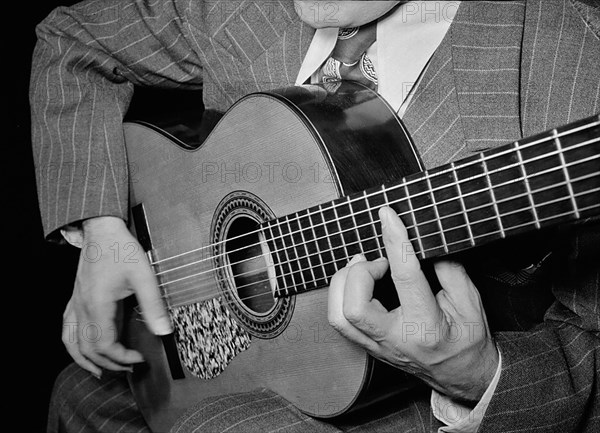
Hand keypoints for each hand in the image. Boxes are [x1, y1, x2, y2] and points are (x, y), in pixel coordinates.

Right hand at [61, 216, 171, 377]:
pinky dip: (73, 345)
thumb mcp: (144, 276)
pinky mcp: (75, 298)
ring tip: (101, 370)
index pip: (104, 345)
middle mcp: (81, 308)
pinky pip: (67, 329)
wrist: (102, 229)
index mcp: (97, 305)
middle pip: (87, 349)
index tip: (139, 358)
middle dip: (108, 363)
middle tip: (128, 367)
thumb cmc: (121, 249)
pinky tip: (82, 348)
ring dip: (85, 360)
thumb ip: (153, 305)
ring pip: (71, 342)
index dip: (122, 357)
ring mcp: (75, 304)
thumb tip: (164, 330)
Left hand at [328, 206, 498, 401]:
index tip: (389, 216)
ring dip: (343, 284)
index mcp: (426, 327)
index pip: (405, 277)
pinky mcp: (368, 347)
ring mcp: (378, 347)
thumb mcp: (471, 302)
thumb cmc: (467, 340)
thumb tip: (423, 243)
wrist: (462, 377)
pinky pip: (340, 321)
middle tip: (377, 260)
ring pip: (339, 317)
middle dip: (359, 272)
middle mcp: (396, 340)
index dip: (395, 241)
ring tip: (361, 267)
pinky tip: (355, 282)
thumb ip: (449, 270)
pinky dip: (341, 295)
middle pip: (354, 306)